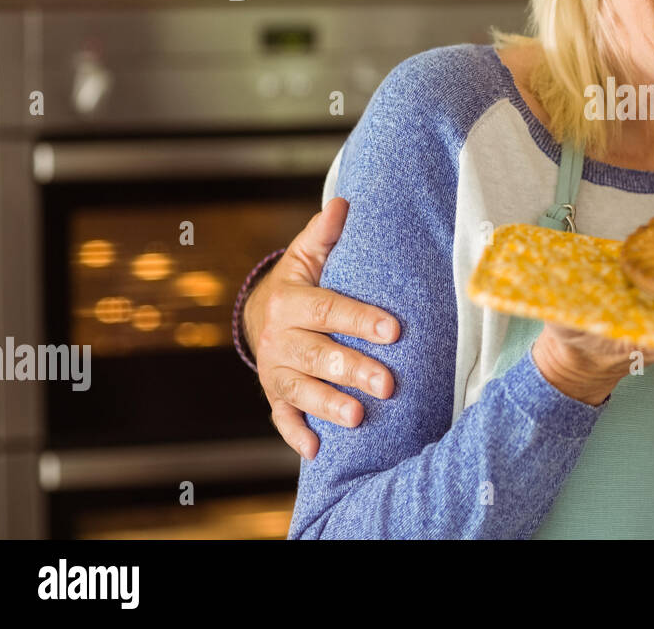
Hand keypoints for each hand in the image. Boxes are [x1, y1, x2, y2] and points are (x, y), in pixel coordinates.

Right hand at [244, 198, 400, 458]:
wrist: (259, 316)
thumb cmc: (299, 283)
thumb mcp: (307, 255)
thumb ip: (324, 234)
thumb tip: (342, 203)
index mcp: (290, 300)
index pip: (328, 309)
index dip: (360, 319)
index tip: (394, 330)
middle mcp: (280, 338)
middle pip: (317, 354)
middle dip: (353, 369)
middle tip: (388, 383)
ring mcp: (275, 371)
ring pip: (301, 389)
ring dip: (328, 404)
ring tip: (358, 416)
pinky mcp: (274, 396)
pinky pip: (281, 418)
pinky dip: (296, 434)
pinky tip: (317, 449)